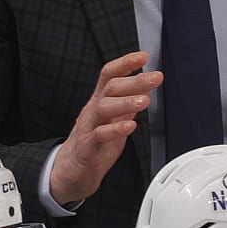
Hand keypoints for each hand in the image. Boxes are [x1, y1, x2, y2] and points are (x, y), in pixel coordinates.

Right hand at [48, 52, 161, 205]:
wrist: (72, 171)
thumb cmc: (94, 144)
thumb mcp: (114, 120)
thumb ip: (127, 106)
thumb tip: (145, 90)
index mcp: (100, 101)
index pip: (109, 75)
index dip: (125, 63)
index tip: (143, 56)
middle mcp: (93, 110)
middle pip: (110, 87)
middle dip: (134, 81)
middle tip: (155, 78)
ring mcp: (89, 127)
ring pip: (104, 107)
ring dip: (126, 102)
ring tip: (144, 101)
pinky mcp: (88, 146)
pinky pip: (100, 134)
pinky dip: (116, 129)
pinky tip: (130, 126)